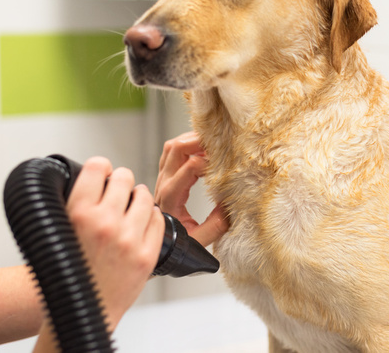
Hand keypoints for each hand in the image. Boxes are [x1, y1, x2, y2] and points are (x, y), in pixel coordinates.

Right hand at [65, 157, 163, 328]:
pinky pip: (158, 219)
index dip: (102, 167)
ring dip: (139, 197)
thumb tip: (98, 176)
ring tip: (132, 204)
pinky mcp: (146, 255)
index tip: (103, 172)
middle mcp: (103, 223)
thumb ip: (78, 204)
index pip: (98, 167)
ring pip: (144, 196)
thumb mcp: (61, 230)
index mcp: (77, 214)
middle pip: (124, 177)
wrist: (81, 311)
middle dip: (122, 181)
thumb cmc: (69, 272)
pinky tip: (142, 221)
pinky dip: (151, 216)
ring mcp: (127, 239)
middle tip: (119, 189)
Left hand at [155, 131, 228, 246]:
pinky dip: (186, 145)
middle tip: (220, 142)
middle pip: (176, 148)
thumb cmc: (176, 246)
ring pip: (171, 147)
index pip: (190, 166)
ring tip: (212, 143)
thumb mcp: (199, 241)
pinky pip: (170, 153)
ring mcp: (161, 179)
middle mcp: (163, 184)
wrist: (158, 248)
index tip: (226, 166)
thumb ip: (215, 225)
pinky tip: (201, 150)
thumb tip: (230, 204)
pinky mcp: (163, 178)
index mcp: (171, 197)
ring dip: (191, 140)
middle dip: (198, 141)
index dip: (210, 162)